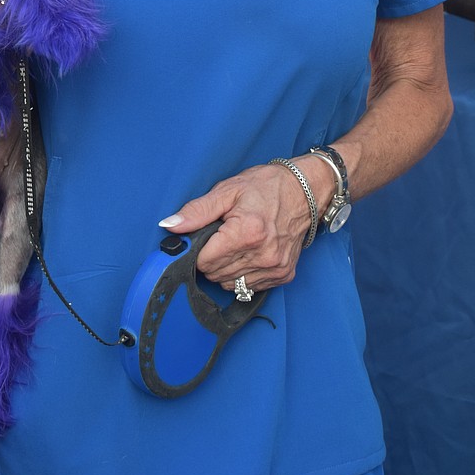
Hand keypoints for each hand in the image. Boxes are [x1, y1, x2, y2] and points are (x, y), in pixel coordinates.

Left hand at [158, 163, 318, 292]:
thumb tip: (170, 225)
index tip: (206, 237)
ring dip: (226, 268)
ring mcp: (275, 268)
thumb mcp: (228, 190)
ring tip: (235, 244)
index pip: (204, 261)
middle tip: (222, 236)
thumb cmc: (266, 187)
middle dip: (212, 258)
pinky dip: (243, 274)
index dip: (199, 249)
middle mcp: (262, 255)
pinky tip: (249, 254)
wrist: (304, 191)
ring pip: (231, 284)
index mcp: (246, 233)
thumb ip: (197, 211)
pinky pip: (250, 287)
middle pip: (216, 274)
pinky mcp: (283, 274)